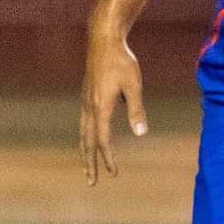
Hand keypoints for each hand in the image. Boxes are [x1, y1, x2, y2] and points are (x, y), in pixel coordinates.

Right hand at [80, 36, 146, 184]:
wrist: (103, 41)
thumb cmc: (122, 62)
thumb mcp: (134, 85)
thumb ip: (136, 110)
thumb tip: (141, 133)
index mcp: (100, 107)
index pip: (103, 140)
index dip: (108, 158)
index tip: (113, 173)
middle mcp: (88, 107)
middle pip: (88, 141)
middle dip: (90, 163)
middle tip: (91, 182)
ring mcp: (85, 102)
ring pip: (83, 133)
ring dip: (85, 152)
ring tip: (87, 167)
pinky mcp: (86, 96)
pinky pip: (84, 123)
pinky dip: (86, 137)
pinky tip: (91, 141)